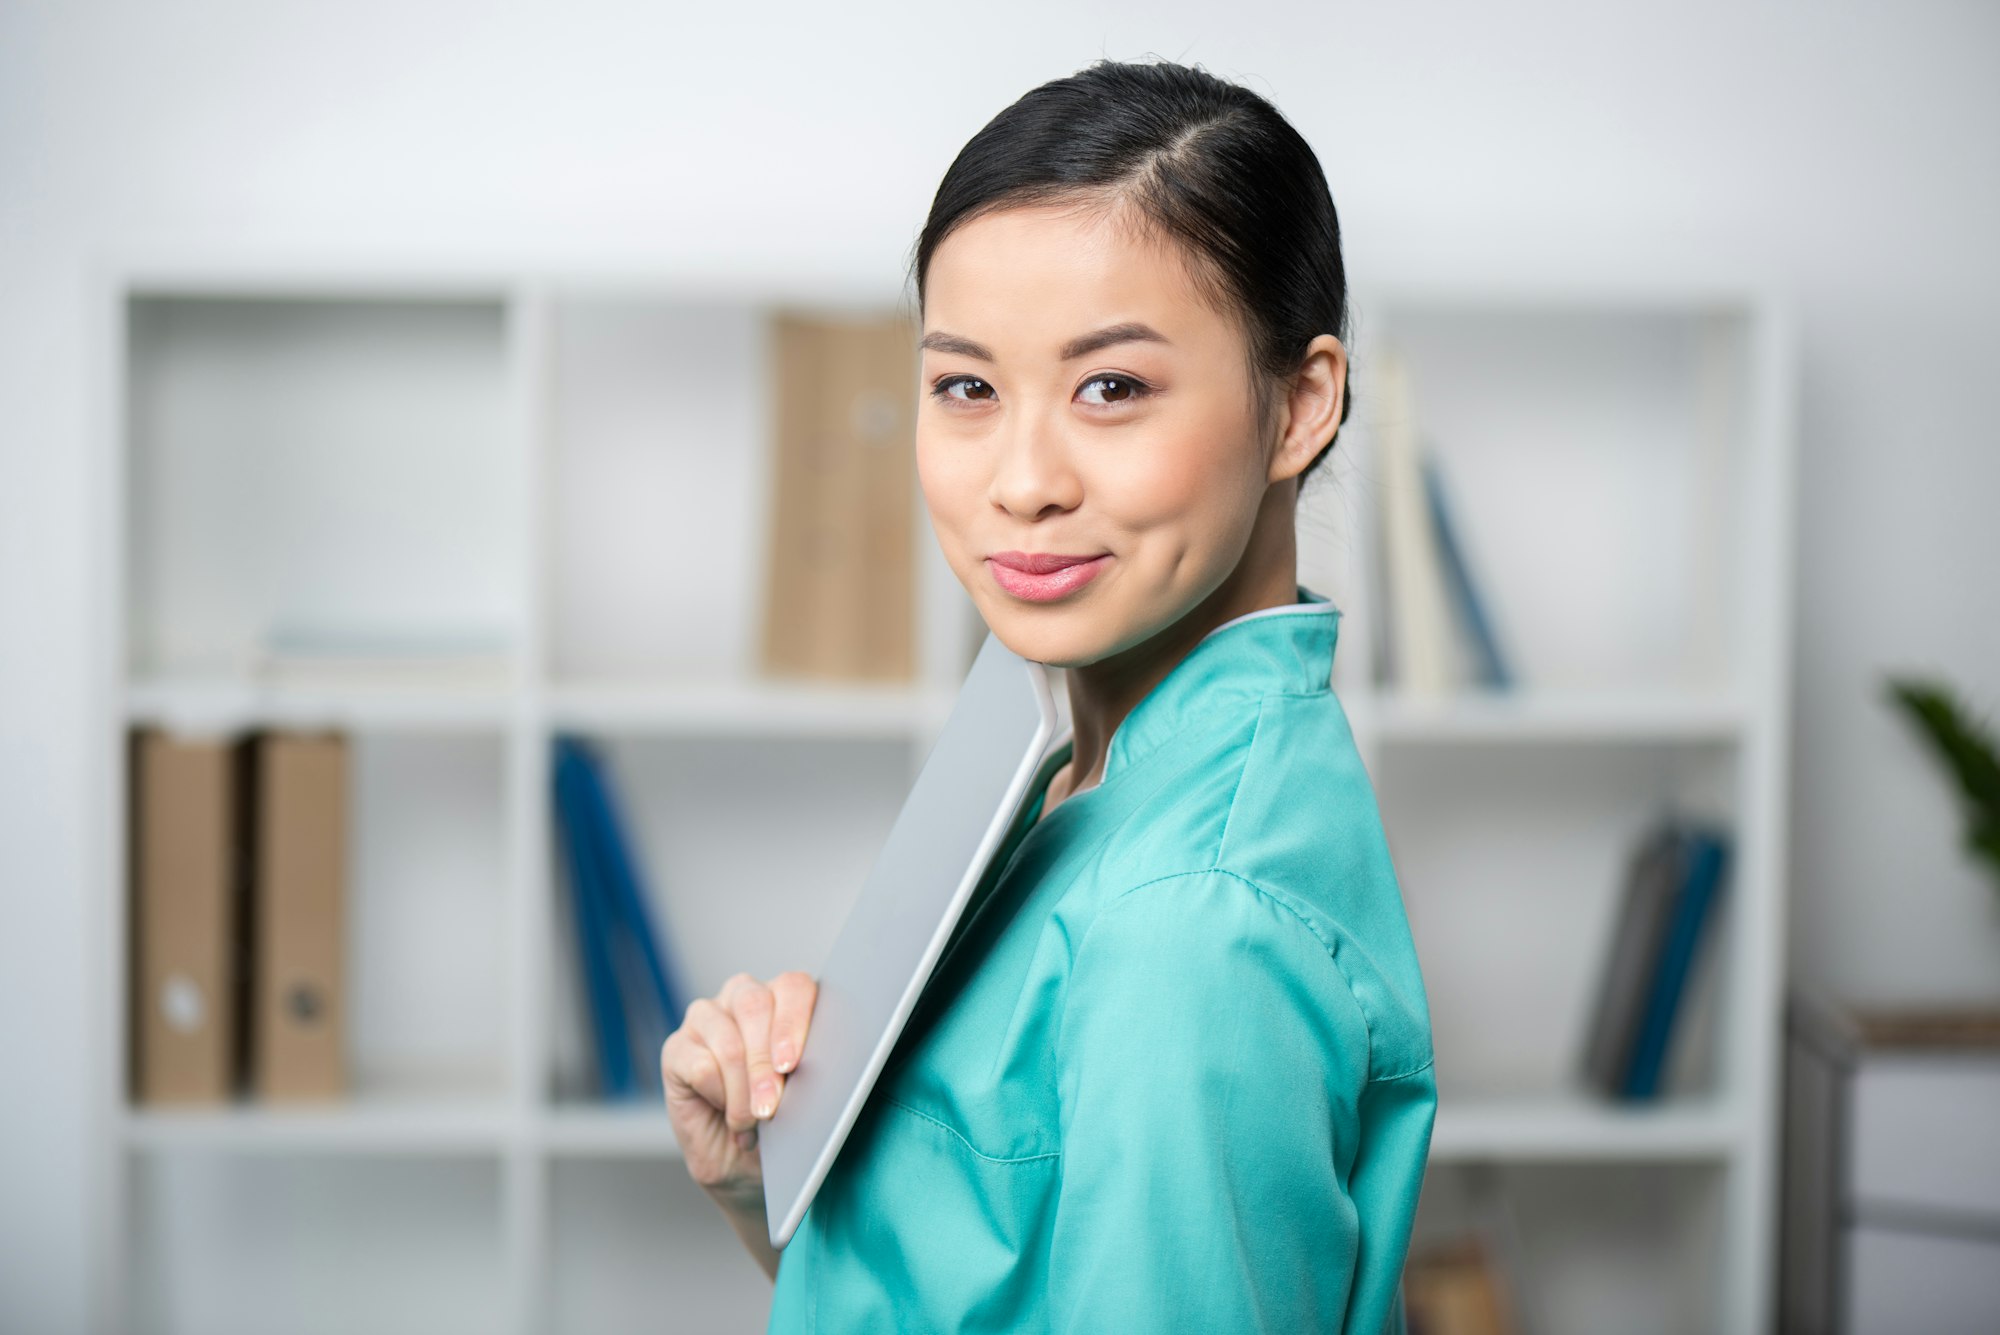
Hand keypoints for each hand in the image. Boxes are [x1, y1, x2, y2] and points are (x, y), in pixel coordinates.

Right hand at [662, 970, 817, 1212]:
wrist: (745, 1164)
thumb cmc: (781, 1126)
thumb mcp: (806, 1097)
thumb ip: (809, 1073)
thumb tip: (813, 1069)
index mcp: (785, 998)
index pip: (793, 987)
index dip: (793, 1023)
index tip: (791, 1064)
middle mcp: (744, 998)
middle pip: (755, 1005)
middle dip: (765, 1063)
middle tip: (771, 1106)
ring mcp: (707, 1019)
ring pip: (727, 1039)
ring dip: (742, 1090)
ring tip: (753, 1124)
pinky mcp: (677, 1048)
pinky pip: (700, 1065)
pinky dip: (719, 1097)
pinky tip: (727, 1117)